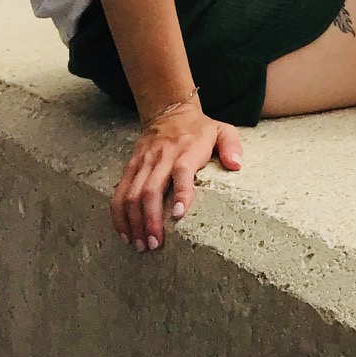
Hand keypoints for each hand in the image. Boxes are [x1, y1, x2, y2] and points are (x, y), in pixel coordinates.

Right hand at [112, 100, 240, 252]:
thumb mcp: (222, 130)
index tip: (178, 215)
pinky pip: (119, 192)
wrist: (169, 112)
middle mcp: (162, 157)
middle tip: (154, 243)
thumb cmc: (199, 129)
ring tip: (140, 244)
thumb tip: (236, 165)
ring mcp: (143, 163)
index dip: (180, 193)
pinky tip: (125, 233)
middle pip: (151, 190)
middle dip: (150, 219)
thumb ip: (231, 146)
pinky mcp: (130, 167)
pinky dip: (119, 215)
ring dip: (133, 222)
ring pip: (132, 194)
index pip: (182, 171)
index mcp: (186, 150)